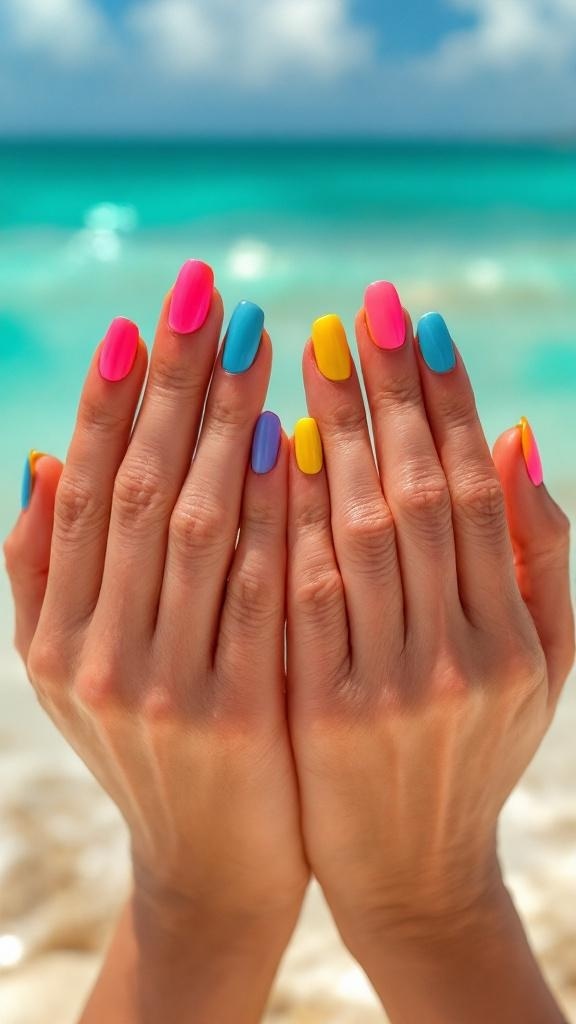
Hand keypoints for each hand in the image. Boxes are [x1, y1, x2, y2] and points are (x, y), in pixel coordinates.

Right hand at [4, 263, 306, 1021]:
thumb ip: (47, 572)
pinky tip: (288, 440)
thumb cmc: (154, 748)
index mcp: (53, 633)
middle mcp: (91, 653)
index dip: (110, 398)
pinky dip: (268, 511)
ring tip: (256, 337)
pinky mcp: (231, 715)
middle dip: (172, 381)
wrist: (213, 863)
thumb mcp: (73, 669)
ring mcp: (158, 686)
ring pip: (192, 525)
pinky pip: (254, 589)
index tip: (142, 318)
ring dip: (223, 422)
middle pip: (138, 487)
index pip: (86, 489)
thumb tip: (41, 457)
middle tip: (205, 289)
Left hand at [287, 294, 573, 1021]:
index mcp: (519, 637)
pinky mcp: (323, 712)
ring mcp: (392, 686)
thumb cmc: (475, 753)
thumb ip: (538, 557)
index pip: (479, 490)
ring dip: (336, 433)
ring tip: (312, 352)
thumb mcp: (541, 666)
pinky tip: (271, 447)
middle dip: (389, 395)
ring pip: (360, 533)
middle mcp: (464, 655)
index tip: (419, 324)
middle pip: (419, 494)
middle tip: (360, 309)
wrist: (414, 873)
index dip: (450, 402)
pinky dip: (288, 515)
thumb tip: (515, 437)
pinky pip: (301, 594)